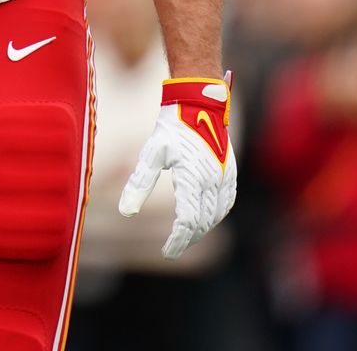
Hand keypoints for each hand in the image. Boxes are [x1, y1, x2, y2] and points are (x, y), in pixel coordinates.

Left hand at [118, 73, 236, 258]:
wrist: (198, 104)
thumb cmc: (171, 128)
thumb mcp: (151, 154)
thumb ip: (139, 184)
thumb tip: (125, 212)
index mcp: (193, 179)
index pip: (187, 222)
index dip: (177, 241)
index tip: (167, 252)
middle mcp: (213, 181)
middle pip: (203, 222)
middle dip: (188, 238)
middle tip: (172, 247)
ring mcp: (225, 177)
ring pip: (217, 214)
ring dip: (202, 228)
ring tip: (185, 236)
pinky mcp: (230, 172)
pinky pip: (227, 202)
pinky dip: (216, 215)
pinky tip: (205, 218)